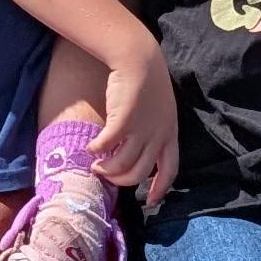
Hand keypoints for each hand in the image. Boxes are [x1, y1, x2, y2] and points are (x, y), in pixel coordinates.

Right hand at [94, 37, 178, 207]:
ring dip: (106, 169)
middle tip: (107, 176)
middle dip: (120, 180)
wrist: (139, 58)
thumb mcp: (161, 109)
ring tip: (95, 164)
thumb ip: (154, 129)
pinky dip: (96, 150)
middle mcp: (158, 136)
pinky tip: (91, 147)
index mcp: (170, 134)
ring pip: (121, 165)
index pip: (169, 170)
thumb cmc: (148, 80)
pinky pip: (107, 146)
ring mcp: (141, 130)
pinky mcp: (123, 122)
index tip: (149, 202)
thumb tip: (140, 148)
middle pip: (139, 173)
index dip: (159, 189)